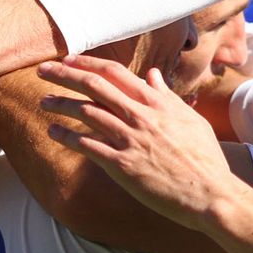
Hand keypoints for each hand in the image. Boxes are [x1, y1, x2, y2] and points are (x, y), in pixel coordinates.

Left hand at [38, 54, 236, 228]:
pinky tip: (53, 132)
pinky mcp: (122, 165)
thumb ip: (167, 96)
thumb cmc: (203, 157)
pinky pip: (88, 146)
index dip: (87, 63)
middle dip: (64, 75)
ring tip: (43, 101)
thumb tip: (153, 75)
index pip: (115, 73)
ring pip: (86, 113)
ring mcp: (130, 139)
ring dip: (60, 105)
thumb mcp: (190, 119)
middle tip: (42, 70)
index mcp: (156, 102)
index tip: (68, 60)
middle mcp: (140, 116)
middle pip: (94, 86)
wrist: (211, 193)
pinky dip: (67, 137)